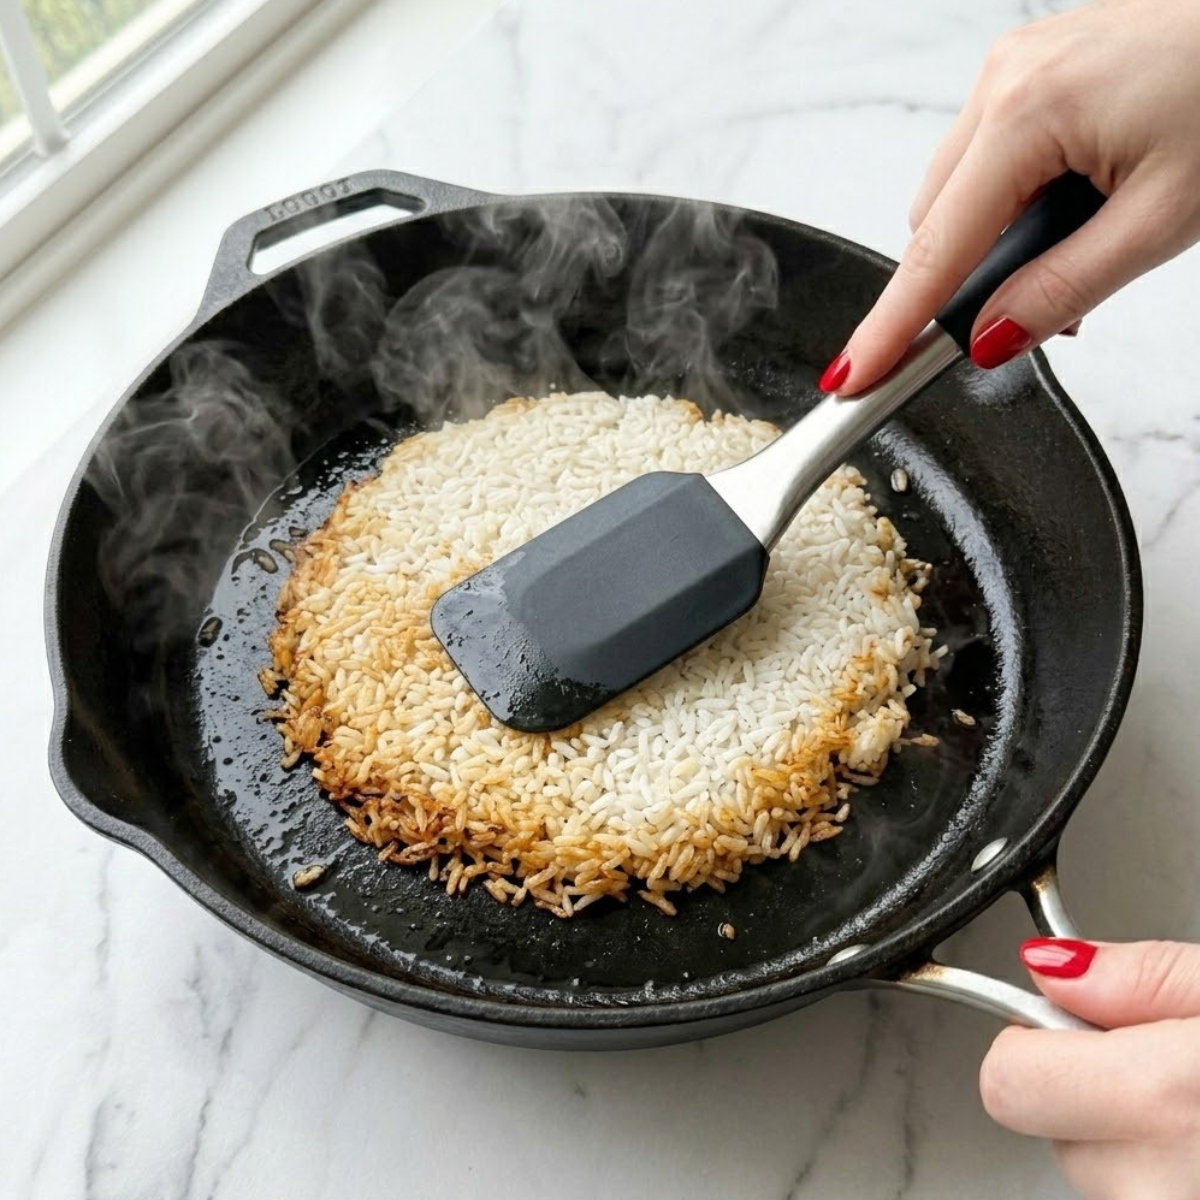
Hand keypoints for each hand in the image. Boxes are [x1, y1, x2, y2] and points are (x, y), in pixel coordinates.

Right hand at [821, 0, 1199, 394]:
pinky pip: (987, 158)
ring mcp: (1014, 68)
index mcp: (1028, 110)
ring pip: (958, 193)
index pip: (935, 250)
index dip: (892, 325)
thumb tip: (988, 338)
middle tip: (1040, 318)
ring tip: (1082, 246)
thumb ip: (1063, 289)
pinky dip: (1012, 202)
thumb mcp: (1162, 219)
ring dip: (994, 243)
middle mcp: (1004, 80)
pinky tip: (1073, 208)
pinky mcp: (1033, 68)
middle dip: (968, 282)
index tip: (853, 375)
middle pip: (935, 223)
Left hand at [981, 939, 1199, 1199]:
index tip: (1069, 1023)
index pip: (1006, 1080)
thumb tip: (1052, 969)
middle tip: (1166, 1066)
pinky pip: (1134, 1191)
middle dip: (1089, 1088)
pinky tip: (1199, 1144)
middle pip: (1044, 1126)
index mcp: (1166, 1102)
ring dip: (1129, 1135)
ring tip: (1198, 1104)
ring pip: (1095, 1168)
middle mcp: (1155, 1188)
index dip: (1030, 1041)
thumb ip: (1141, 976)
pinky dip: (1158, 1166)